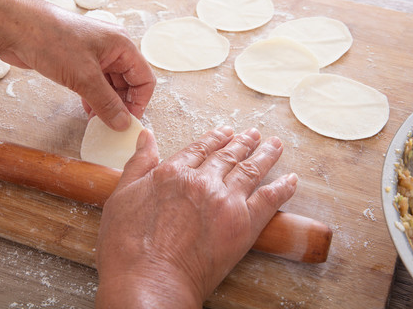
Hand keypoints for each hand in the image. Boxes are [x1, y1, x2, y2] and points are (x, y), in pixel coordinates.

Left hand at [0, 1, 154, 130]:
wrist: (14, 28)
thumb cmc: (52, 41)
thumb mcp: (84, 77)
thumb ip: (107, 103)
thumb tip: (123, 124)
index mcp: (122, 45)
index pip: (144, 78)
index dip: (139, 102)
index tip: (128, 122)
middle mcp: (111, 49)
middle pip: (128, 83)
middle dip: (122, 105)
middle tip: (112, 127)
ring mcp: (93, 54)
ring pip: (110, 85)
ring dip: (107, 104)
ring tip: (99, 123)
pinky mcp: (77, 61)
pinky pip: (93, 84)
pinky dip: (94, 99)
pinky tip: (88, 112)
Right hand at [95, 127, 296, 307]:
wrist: (149, 281)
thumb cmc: (128, 246)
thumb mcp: (121, 196)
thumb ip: (138, 164)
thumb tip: (146, 137)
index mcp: (174, 172)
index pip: (199, 148)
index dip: (214, 138)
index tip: (225, 131)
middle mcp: (203, 181)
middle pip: (228, 155)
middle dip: (242, 142)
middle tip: (253, 134)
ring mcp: (226, 201)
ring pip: (251, 170)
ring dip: (265, 155)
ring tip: (275, 145)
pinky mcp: (244, 225)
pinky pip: (270, 199)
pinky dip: (283, 187)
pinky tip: (291, 179)